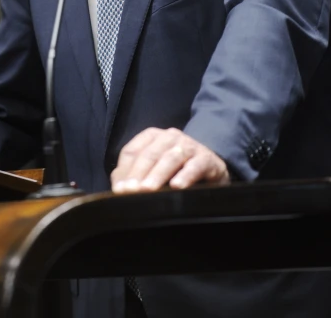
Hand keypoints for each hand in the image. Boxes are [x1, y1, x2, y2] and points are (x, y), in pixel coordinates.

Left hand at [111, 127, 229, 193]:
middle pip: (150, 154)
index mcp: (152, 137)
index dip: (125, 171)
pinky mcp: (206, 159)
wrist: (212, 166)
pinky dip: (185, 176)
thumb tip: (118, 188)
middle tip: (130, 192)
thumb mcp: (153, 169)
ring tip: (148, 191)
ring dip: (157, 175)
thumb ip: (134, 175)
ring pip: (170, 158)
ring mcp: (189, 146)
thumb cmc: (176, 169)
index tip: (120, 190)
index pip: (132, 151)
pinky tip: (177, 187)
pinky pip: (195, 166)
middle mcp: (169, 137)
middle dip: (138, 174)